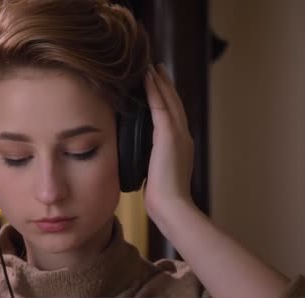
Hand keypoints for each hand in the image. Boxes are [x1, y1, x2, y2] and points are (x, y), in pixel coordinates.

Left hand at [143, 64, 194, 224]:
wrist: (171, 205)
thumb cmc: (161, 197)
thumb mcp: (155, 173)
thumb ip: (150, 161)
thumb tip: (138, 159)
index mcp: (180, 145)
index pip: (173, 116)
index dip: (166, 99)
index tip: (158, 85)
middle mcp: (183, 136)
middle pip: (174, 103)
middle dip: (165, 85)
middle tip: (156, 67)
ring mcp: (178, 134)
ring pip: (169, 100)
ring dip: (160, 82)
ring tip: (151, 67)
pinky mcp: (169, 135)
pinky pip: (161, 106)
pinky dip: (155, 90)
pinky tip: (148, 78)